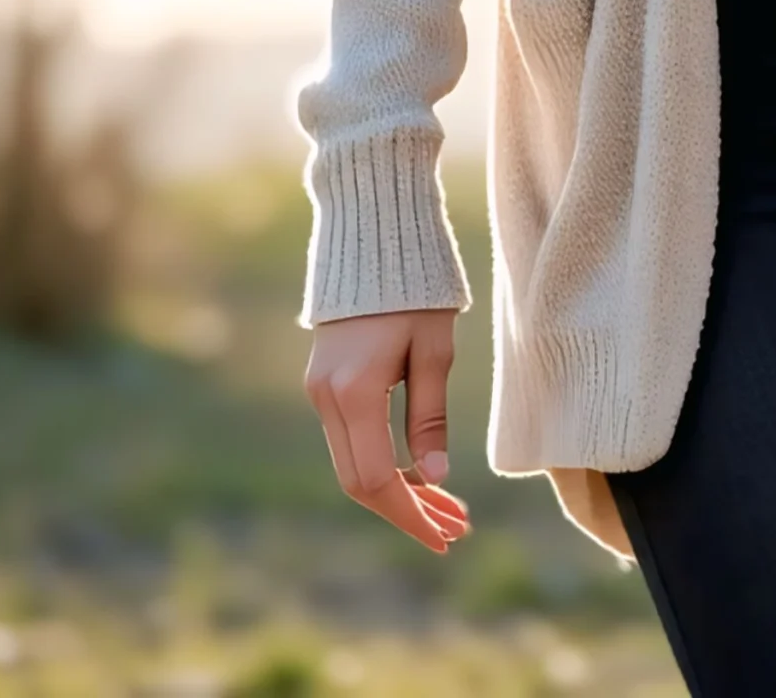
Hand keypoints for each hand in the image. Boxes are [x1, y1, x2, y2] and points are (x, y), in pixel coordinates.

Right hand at [303, 308, 472, 550]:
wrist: (373, 237)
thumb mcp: (434, 350)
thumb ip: (429, 416)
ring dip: (398, 489)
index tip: (445, 538)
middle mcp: (327, 399)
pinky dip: (383, 462)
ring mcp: (319, 392)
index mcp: (354, 393)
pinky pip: (351, 440)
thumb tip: (436, 478)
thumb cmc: (416, 289)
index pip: (378, 479)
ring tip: (448, 507)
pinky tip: (419, 472)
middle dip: (408, 509)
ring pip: (354, 463)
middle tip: (456, 528)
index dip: (411, 514)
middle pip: (361, 481)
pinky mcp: (324, 384)